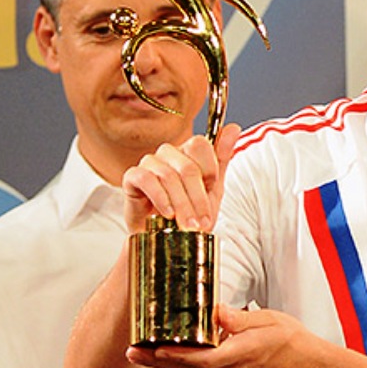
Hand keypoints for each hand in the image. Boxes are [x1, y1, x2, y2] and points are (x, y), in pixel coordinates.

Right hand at [121, 123, 241, 233]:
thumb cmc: (189, 212)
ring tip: (188, 225)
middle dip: (198, 198)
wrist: (167, 239)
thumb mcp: (213, 188)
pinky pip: (146, 180)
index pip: (200, 144)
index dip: (210, 171)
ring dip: (182, 204)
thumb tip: (234, 128)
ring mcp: (149, 163)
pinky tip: (168, 214)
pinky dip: (160, 198)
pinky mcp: (132, 176)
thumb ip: (222, 158)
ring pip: (168, 176)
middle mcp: (168, 153)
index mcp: (187, 151)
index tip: (212, 192)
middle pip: (187, 166)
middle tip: (202, 222)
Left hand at [126, 305, 325, 367]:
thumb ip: (238, 318)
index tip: (146, 348)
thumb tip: (215, 312)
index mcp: (238, 357)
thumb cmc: (293, 343)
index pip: (196, 359)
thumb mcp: (268, 320)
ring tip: (147, 352)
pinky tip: (180, 358)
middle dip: (157, 361)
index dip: (169, 355)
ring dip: (170, 366)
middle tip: (132, 351)